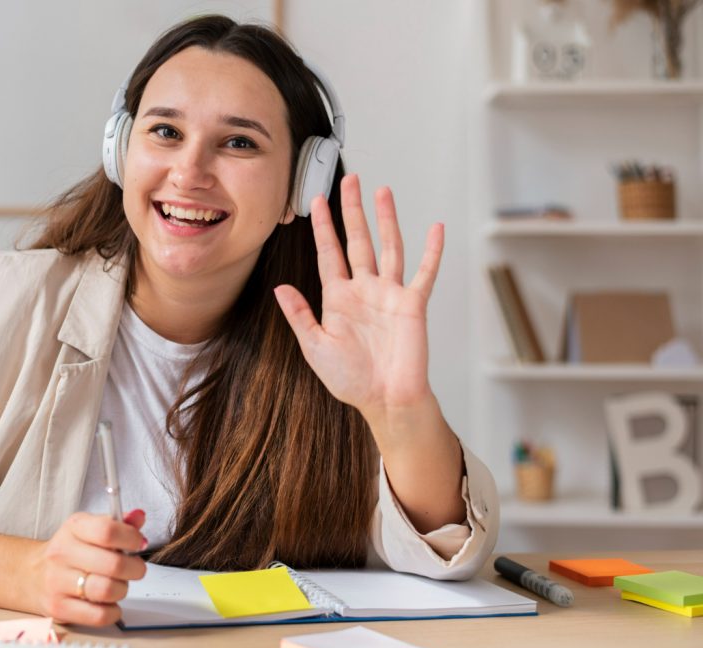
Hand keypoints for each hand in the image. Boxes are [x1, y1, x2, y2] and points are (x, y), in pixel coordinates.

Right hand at [32, 509, 147, 626]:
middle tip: (135, 569)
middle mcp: (62, 553)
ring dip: (122, 590)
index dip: (131, 538)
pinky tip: (109, 603)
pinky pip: (99, 615)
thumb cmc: (70, 551)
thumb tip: (139, 517)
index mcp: (74, 528)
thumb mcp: (89, 529)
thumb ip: (117, 524)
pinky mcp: (58, 607)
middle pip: (113, 564)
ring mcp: (57, 582)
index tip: (139, 543)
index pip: (107, 530)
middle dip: (135, 569)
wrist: (31, 575)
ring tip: (118, 586)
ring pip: (107, 591)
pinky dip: (112, 611)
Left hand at [274, 174, 443, 421]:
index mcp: (339, 298)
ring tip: (382, 191)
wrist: (384, 399)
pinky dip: (432, 252)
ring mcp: (390, 294)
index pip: (329, 253)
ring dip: (387, 220)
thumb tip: (280, 288)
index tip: (315, 200)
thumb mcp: (315, 347)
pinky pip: (424, 273)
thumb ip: (300, 315)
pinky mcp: (413, 305)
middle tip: (350, 179)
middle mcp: (364, 290)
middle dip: (353, 210)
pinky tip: (435, 229)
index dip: (323, 227)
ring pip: (389, 247)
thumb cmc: (351, 379)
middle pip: (359, 240)